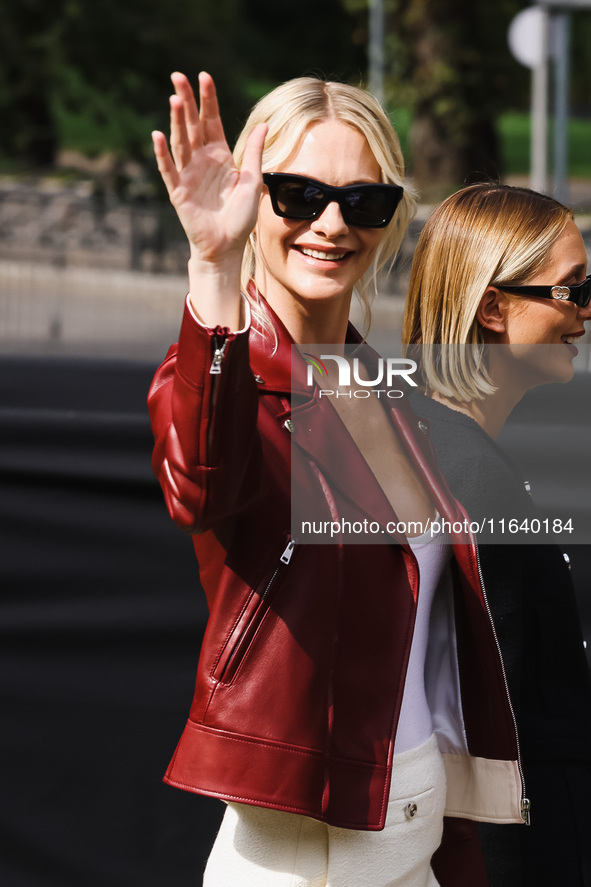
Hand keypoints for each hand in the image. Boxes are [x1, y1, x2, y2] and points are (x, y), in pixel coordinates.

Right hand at [152, 72, 266, 265]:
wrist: (226, 247)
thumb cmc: (240, 218)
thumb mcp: (252, 182)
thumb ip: (254, 154)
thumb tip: (264, 124)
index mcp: (220, 156)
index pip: (211, 121)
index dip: (208, 100)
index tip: (204, 76)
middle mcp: (201, 161)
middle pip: (192, 125)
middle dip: (186, 100)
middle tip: (178, 75)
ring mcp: (188, 175)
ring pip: (180, 142)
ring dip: (176, 121)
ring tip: (174, 98)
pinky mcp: (178, 192)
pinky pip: (168, 169)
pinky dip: (163, 154)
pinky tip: (158, 136)